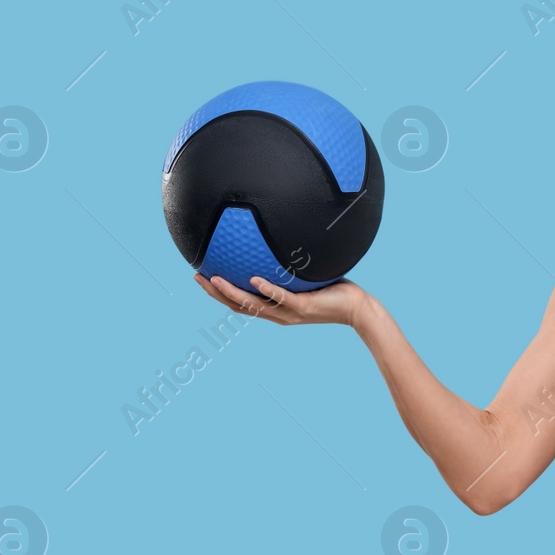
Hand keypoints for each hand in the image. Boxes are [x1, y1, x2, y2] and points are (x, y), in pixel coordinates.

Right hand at [195, 272, 369, 327]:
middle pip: (239, 307)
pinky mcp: (304, 307)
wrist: (357, 309)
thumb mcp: (308, 277)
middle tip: (197, 278)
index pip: (241, 304)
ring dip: (232, 293)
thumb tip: (280, 241)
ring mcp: (290, 312)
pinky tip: (252, 278)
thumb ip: (291, 266)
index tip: (203, 279)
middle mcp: (279, 314)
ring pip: (254, 304)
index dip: (220, 294)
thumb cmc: (334, 291)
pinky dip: (266, 288)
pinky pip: (281, 297)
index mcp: (276, 309)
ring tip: (214, 279)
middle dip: (216, 294)